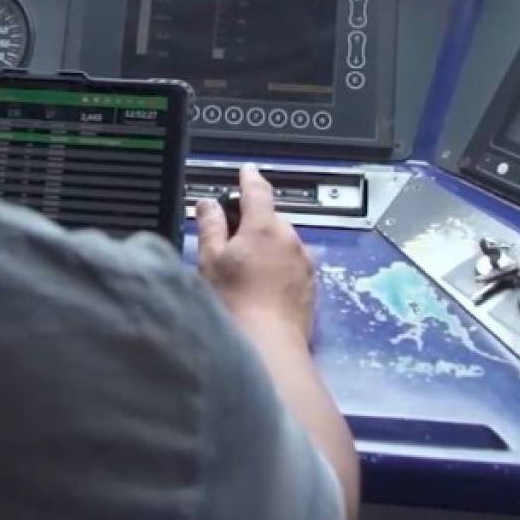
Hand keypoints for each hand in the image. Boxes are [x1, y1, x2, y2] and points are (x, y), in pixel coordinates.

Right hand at [196, 164, 315, 343]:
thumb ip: (210, 227)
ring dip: (267, 249)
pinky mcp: (311, 286)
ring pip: (283, 244)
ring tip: (245, 276)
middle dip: (253, 225)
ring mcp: (304, 263)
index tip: (246, 171)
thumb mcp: (211, 261)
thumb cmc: (235, 304)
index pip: (257, 191)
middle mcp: (290, 239)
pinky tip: (262, 290)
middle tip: (229, 246)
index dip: (249, 178)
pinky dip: (279, 269)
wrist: (269, 347)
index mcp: (264, 227)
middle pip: (270, 219)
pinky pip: (292, 266)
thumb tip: (208, 204)